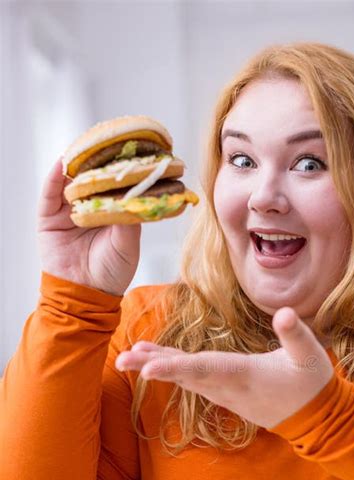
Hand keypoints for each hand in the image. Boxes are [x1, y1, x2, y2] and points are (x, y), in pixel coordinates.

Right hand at [37, 157, 140, 294]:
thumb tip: (134, 192)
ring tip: (86, 146)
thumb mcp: (127, 244)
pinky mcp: (49, 216)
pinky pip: (50, 192)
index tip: (130, 151)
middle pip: (92, 176)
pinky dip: (55, 176)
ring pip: (71, 180)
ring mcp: (68, 210)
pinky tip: (63, 163)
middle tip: (108, 140)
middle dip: (99, 159)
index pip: (115, 183)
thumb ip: (129, 218)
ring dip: (77, 163)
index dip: (120, 167)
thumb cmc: (112, 272)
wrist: (85, 294)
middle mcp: (90, 207)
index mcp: (112, 212)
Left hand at [115, 307, 333, 427]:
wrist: (315, 418)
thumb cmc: (312, 383)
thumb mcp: (310, 356)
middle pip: (185, 375)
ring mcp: (225, 393)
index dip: (175, 367)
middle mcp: (228, 386)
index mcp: (244, 374)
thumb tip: (285, 312)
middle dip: (152, 367)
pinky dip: (171, 372)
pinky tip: (154, 363)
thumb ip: (296, 334)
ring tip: (129, 357)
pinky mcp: (225, 394)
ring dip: (156, 368)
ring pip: (185, 379)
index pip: (204, 369)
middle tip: (121, 361)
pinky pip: (192, 383)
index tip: (147, 369)